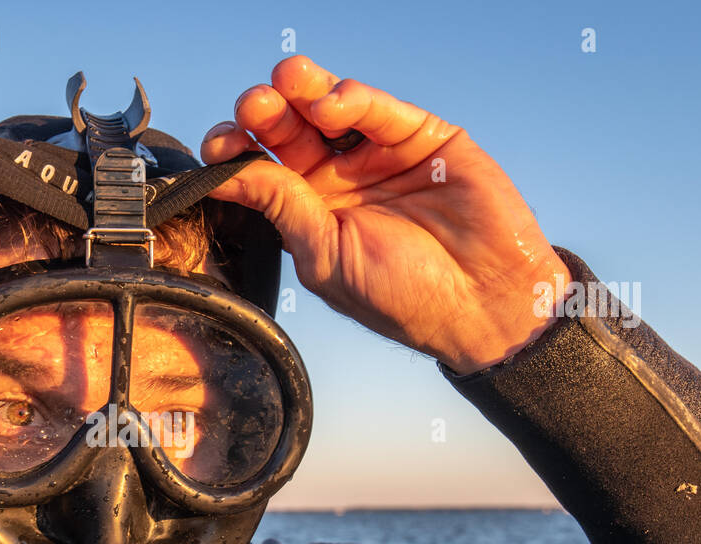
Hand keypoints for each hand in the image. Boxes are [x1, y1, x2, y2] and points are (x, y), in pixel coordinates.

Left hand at [201, 55, 571, 374]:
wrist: (482, 303)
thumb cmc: (403, 298)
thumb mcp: (326, 256)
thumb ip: (281, 207)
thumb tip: (222, 173)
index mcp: (310, 213)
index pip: (263, 169)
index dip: (237, 151)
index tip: (218, 144)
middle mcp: (339, 180)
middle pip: (289, 131)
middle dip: (264, 112)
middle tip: (252, 106)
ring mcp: (378, 155)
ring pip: (329, 109)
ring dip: (301, 90)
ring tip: (285, 83)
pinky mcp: (420, 136)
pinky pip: (377, 108)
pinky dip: (350, 98)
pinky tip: (331, 103)